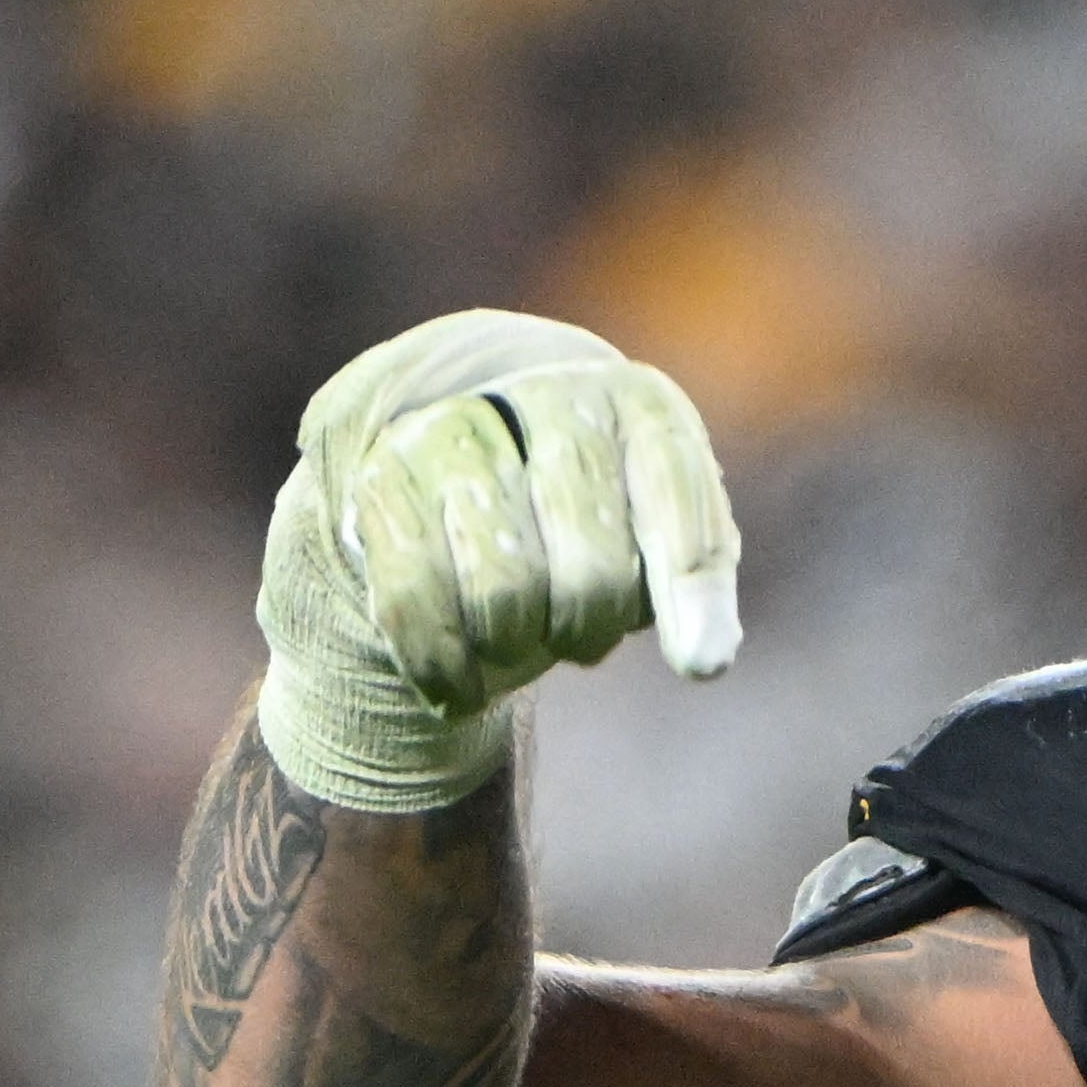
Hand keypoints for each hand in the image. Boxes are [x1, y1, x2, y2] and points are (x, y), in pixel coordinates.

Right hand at [254, 309, 744, 811]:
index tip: (700, 666)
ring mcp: (452, 429)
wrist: (454, 491)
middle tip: (578, 633)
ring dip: (516, 647)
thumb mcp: (655, 538)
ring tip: (515, 638)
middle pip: (591, 569)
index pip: (673, 492)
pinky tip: (455, 690)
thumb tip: (705, 661)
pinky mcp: (381, 479)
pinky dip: (444, 667)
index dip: (686, 583)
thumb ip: (691, 585)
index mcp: (635, 404)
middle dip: (588, 628)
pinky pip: (416, 600)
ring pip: (505, 591)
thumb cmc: (586, 524)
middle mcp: (543, 396)